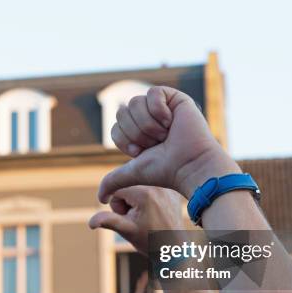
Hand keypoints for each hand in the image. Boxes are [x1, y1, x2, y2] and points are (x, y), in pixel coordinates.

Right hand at [89, 185, 183, 253]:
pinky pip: (151, 186)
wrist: (175, 249)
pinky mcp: (172, 189)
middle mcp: (157, 184)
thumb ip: (107, 221)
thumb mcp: (127, 231)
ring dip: (136, 199)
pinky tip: (156, 212)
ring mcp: (167, 186)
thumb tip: (90, 223)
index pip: (116, 188)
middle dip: (126, 202)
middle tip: (140, 218)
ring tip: (148, 216)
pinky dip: (149, 197)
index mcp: (144, 192)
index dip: (118, 206)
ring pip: (138, 185)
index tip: (131, 218)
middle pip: (127, 185)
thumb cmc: (150, 241)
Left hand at [98, 86, 239, 202]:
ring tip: (165, 134)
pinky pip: (153, 93)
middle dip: (136, 132)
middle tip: (156, 143)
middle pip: (121, 112)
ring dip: (148, 124)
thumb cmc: (165, 171)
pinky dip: (158, 109)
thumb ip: (112, 182)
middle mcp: (148, 119)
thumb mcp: (132, 174)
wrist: (190, 165)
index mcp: (138, 133)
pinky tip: (171, 122)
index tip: (142, 152)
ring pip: (135, 102)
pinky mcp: (175, 98)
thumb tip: (101, 199)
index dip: (125, 140)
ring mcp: (162, 107)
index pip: (115, 127)